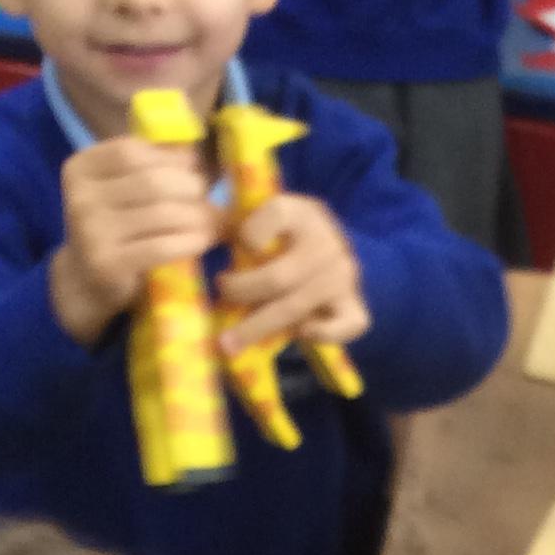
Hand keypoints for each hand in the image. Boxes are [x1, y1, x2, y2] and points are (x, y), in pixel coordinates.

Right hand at [52, 138, 217, 345]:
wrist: (86, 281)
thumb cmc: (115, 227)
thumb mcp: (120, 190)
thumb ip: (148, 167)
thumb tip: (195, 154)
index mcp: (80, 168)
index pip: (131, 151)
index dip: (170, 157)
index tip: (192, 167)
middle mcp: (80, 197)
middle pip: (151, 181)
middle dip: (189, 188)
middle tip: (204, 199)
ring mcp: (90, 232)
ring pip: (161, 213)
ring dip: (197, 217)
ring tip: (212, 222)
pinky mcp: (108, 264)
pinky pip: (161, 246)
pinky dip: (189, 242)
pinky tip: (202, 241)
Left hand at [217, 194, 369, 351]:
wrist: (330, 247)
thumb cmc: (283, 237)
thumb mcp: (264, 217)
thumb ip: (238, 226)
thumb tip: (199, 238)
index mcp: (302, 213)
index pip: (277, 215)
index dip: (252, 233)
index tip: (240, 245)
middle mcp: (327, 242)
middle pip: (278, 277)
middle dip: (241, 292)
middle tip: (221, 297)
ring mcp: (344, 276)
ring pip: (295, 308)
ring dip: (257, 326)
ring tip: (229, 342)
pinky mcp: (354, 304)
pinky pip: (344, 327)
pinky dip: (322, 335)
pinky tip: (300, 333)